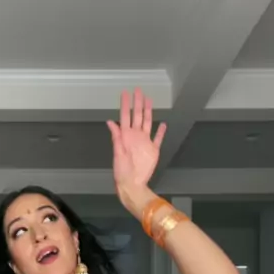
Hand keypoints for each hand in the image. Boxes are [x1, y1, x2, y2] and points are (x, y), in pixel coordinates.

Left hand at [107, 89, 166, 206]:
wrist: (133, 184)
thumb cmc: (122, 171)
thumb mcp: (117, 153)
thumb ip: (116, 137)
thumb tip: (110, 122)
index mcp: (126, 136)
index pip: (125, 116)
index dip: (126, 104)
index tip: (126, 93)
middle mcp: (136, 136)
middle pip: (137, 116)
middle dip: (138, 103)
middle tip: (138, 90)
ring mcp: (145, 142)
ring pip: (147, 123)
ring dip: (148, 111)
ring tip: (149, 100)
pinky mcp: (153, 150)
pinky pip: (158, 138)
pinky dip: (161, 131)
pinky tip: (163, 124)